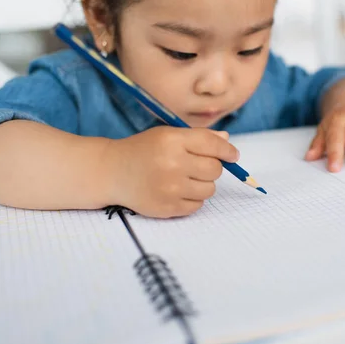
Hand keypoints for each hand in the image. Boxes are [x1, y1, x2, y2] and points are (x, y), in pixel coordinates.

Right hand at [104, 127, 237, 217]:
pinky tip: (176, 191)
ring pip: (209, 189)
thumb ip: (198, 137)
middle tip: (196, 167)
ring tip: (184, 179)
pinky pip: (197, 205)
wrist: (112, 172)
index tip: (232, 155)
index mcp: (172, 140)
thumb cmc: (143, 151)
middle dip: (211, 168)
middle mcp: (172, 163)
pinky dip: (192, 199)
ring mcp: (169, 188)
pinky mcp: (167, 208)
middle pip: (215, 169)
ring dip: (203, 184)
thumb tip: (226, 141)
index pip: (212, 145)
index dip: (227, 151)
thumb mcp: (167, 135)